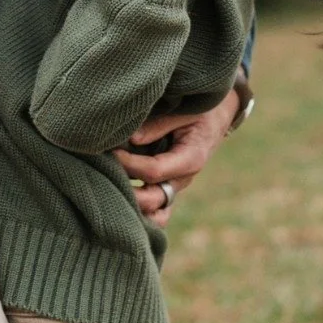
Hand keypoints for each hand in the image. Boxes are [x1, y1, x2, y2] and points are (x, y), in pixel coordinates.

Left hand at [114, 90, 240, 226]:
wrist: (217, 117)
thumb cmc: (200, 110)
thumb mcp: (184, 110)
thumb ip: (159, 124)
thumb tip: (131, 139)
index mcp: (191, 159)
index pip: (154, 171)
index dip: (129, 164)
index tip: (110, 151)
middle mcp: (182, 179)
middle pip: (152, 200)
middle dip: (126, 191)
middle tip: (105, 174)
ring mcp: (175, 187)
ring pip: (153, 213)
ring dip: (131, 207)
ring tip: (109, 191)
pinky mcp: (167, 188)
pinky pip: (153, 210)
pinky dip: (137, 210)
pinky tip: (116, 197)